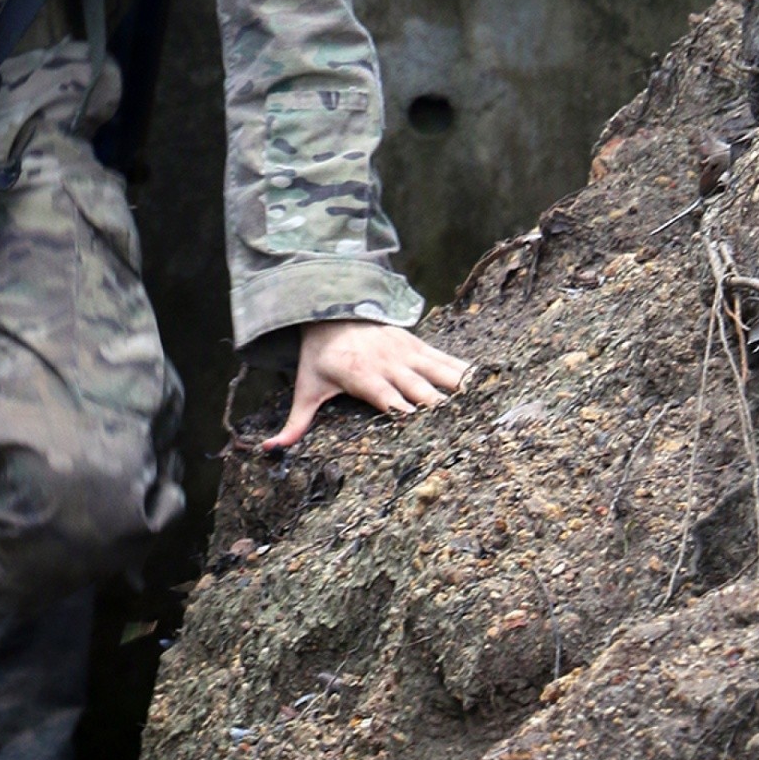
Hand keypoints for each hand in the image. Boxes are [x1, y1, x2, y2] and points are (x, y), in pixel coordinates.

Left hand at [262, 317, 468, 450]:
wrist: (329, 309)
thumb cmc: (319, 357)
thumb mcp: (305, 389)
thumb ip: (295, 423)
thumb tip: (270, 450)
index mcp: (363, 379)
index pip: (391, 402)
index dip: (410, 417)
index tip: (430, 436)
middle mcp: (388, 365)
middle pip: (422, 392)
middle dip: (443, 412)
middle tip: (468, 433)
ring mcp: (406, 353)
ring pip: (440, 373)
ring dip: (462, 391)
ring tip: (488, 409)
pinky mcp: (417, 344)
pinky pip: (446, 358)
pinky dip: (465, 370)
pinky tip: (487, 383)